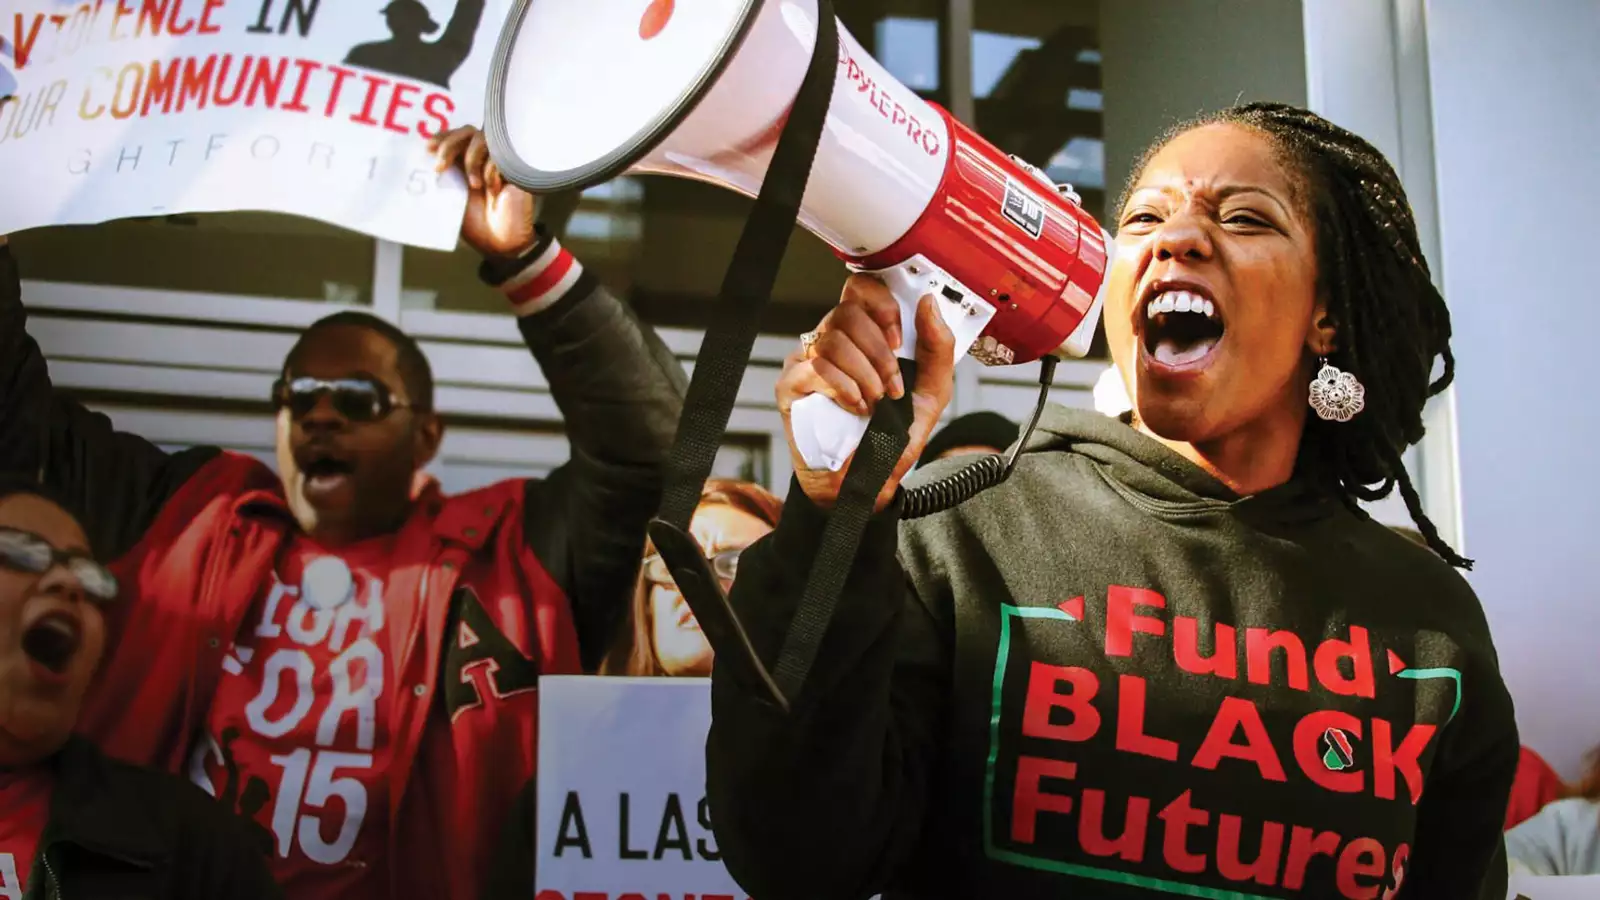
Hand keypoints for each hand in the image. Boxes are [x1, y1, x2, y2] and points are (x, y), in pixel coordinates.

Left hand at [429, 126, 538, 258]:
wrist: (500, 243)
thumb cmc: (475, 224)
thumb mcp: (449, 199)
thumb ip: (440, 179)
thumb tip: (421, 163)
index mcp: (463, 162)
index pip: (452, 135)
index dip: (441, 137)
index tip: (429, 149)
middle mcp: (481, 158)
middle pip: (466, 131)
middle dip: (450, 146)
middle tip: (440, 167)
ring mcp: (499, 162)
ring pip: (483, 138)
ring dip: (472, 159)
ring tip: (474, 185)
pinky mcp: (514, 168)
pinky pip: (501, 156)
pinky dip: (492, 172)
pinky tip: (494, 190)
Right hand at [777, 274, 955, 511]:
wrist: (867, 483)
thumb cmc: (892, 437)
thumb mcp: (932, 393)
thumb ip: (938, 348)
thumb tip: (929, 303)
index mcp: (864, 335)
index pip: (861, 289)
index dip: (880, 304)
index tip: (898, 339)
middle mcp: (831, 342)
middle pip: (847, 312)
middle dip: (878, 352)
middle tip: (892, 386)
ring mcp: (806, 362)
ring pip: (832, 340)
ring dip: (864, 374)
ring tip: (875, 403)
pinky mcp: (790, 387)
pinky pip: (814, 368)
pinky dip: (843, 388)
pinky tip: (855, 408)